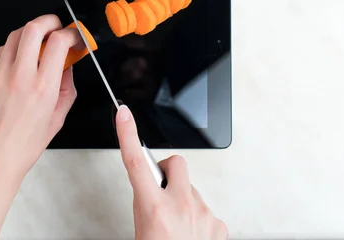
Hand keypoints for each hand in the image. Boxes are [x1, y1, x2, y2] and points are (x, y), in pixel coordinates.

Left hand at [0, 14, 79, 175]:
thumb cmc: (23, 146)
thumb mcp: (57, 119)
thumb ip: (66, 89)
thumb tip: (68, 67)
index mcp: (43, 87)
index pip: (59, 42)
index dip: (71, 33)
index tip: (75, 37)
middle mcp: (20, 76)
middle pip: (33, 28)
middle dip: (49, 21)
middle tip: (56, 27)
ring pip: (14, 36)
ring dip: (30, 33)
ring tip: (37, 43)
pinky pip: (1, 52)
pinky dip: (14, 49)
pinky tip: (20, 60)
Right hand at [115, 106, 227, 239]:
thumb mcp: (142, 230)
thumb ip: (147, 205)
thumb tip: (152, 193)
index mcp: (154, 208)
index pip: (135, 162)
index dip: (128, 134)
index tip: (124, 115)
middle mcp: (180, 206)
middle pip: (175, 164)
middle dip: (167, 171)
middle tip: (161, 190)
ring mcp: (203, 214)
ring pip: (191, 190)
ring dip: (183, 201)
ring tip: (177, 227)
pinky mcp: (219, 224)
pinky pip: (206, 209)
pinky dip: (198, 219)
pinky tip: (191, 234)